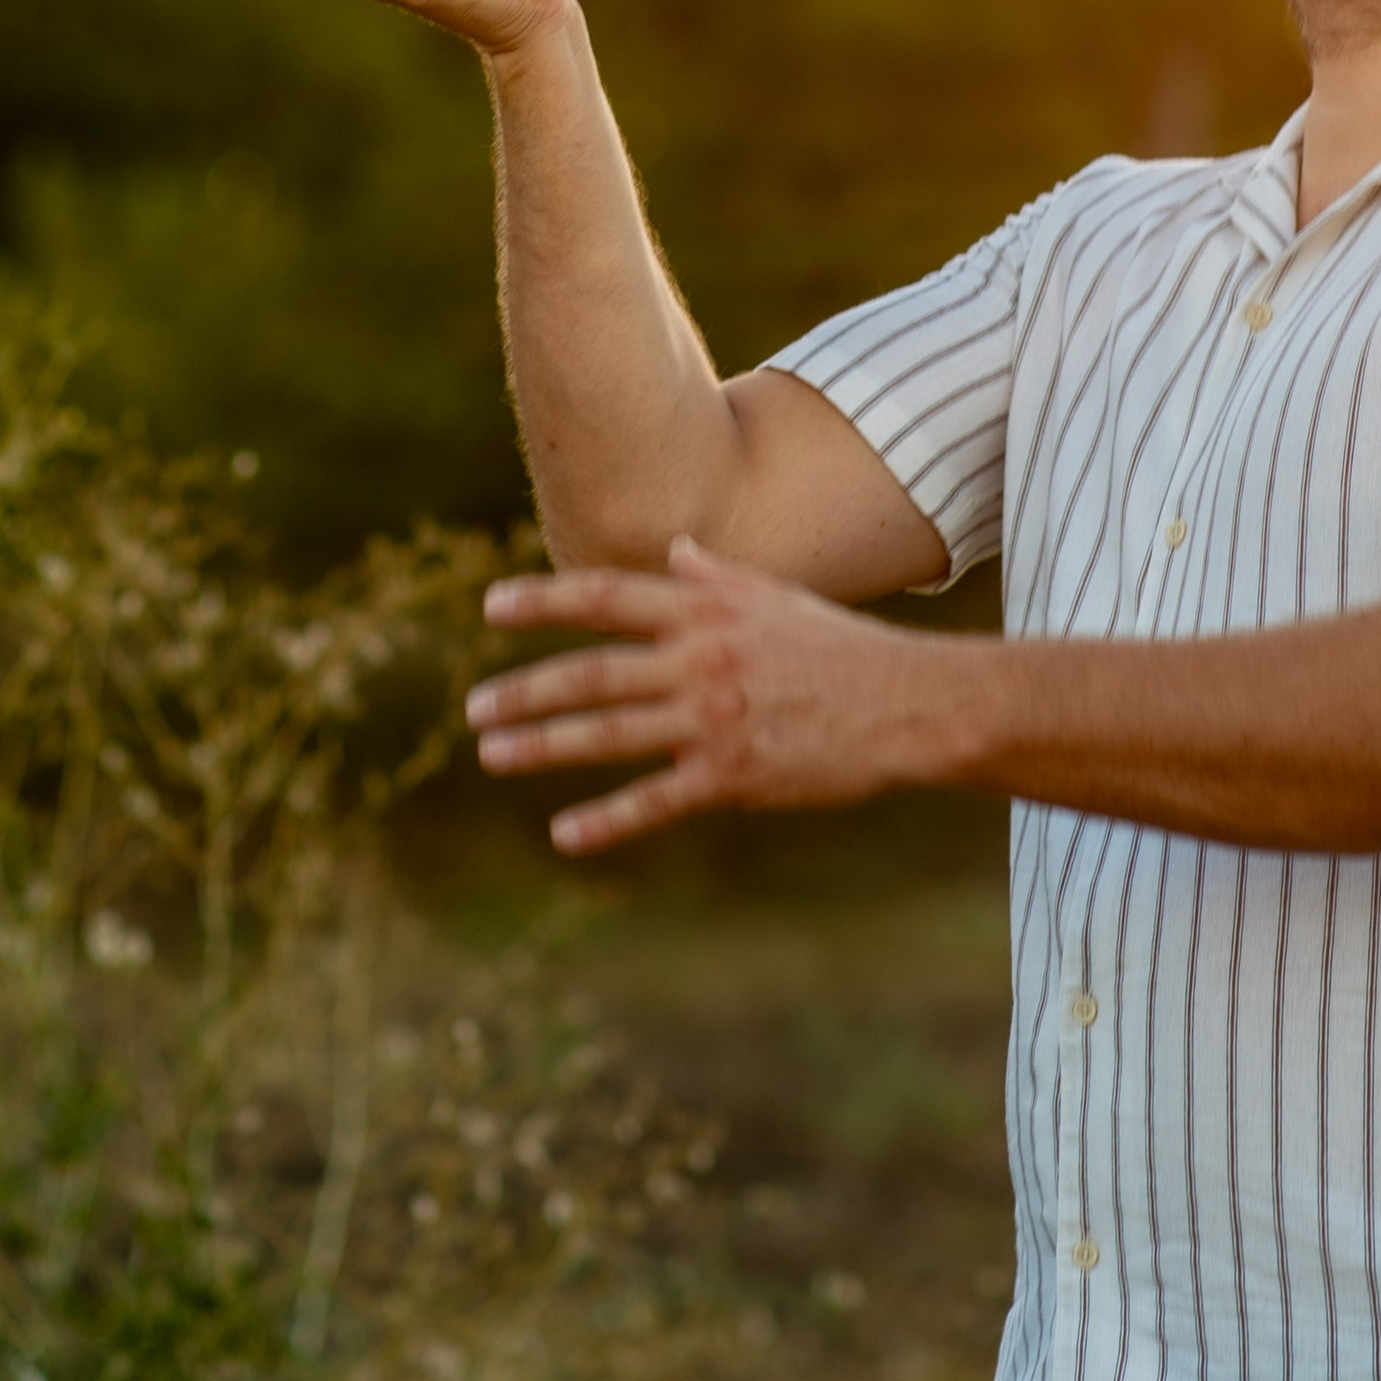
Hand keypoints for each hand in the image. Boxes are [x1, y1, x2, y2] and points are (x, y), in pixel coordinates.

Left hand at [468, 538, 950, 851]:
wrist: (907, 705)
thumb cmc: (842, 648)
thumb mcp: (776, 597)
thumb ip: (715, 574)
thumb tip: (673, 548)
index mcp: (705, 610)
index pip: (606, 597)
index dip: (544, 601)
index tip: (490, 607)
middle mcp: (700, 659)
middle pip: (593, 671)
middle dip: (526, 689)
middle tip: (473, 706)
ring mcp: (713, 718)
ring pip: (610, 731)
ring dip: (544, 743)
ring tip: (491, 753)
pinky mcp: (733, 774)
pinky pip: (656, 799)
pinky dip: (606, 819)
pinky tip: (563, 833)